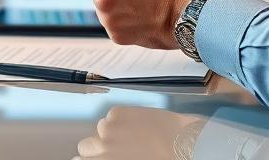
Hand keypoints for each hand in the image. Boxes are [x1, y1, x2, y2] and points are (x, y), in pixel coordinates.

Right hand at [76, 106, 203, 158]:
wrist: (183, 145)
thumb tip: (104, 156)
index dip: (91, 159)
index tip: (98, 158)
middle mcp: (101, 149)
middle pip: (85, 146)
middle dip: (97, 147)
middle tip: (116, 148)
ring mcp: (109, 129)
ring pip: (100, 128)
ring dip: (111, 131)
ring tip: (133, 134)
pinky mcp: (119, 112)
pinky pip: (112, 115)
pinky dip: (122, 118)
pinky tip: (139, 123)